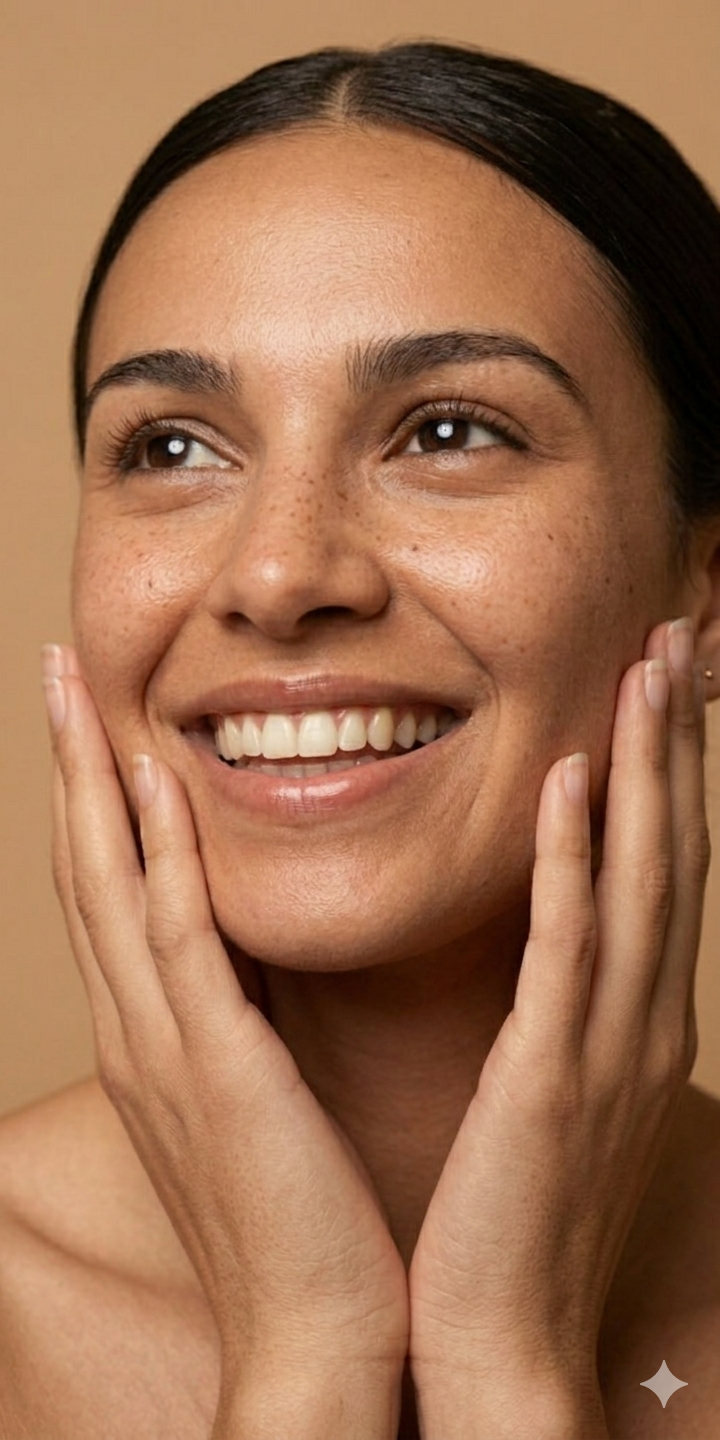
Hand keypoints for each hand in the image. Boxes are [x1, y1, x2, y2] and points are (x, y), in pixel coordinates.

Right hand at [43, 646, 408, 1392]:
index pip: (106, 893)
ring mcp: (165, 1044)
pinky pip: (176, 938)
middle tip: (56, 671)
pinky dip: (157, 854)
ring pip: (109, 884)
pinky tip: (153, 781)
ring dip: (91, 780)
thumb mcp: (252, 1097)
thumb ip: (235, 1020)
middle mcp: (136, 1030)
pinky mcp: (215, 1063)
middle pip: (85, 869)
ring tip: (76, 692)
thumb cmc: (294, 1216)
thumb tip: (243, 956)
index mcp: (150, 1036)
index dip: (92, 800)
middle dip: (69, 764)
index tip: (90, 718)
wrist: (312, 1332)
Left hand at [407, 617, 709, 1420]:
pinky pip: (570, 948)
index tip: (660, 686)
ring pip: (638, 880)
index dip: (668, 773)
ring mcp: (607, 1047)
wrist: (502, 1339)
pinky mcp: (553, 1077)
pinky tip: (572, 783)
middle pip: (670, 852)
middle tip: (675, 640)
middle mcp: (641, 1021)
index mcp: (634, 1021)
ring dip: (645, 770)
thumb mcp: (554, 1092)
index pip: (659, 871)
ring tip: (645, 670)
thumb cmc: (516, 1212)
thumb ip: (560, 1009)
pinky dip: (577, 859)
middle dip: (675, 743)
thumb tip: (550, 941)